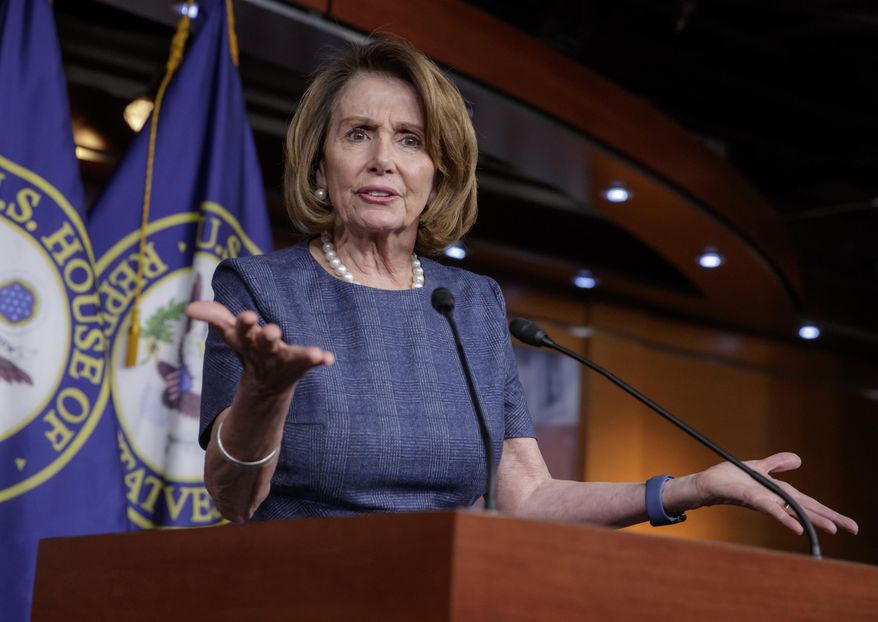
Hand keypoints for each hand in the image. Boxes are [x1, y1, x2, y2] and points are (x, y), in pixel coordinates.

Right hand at [186, 300, 333, 397]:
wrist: (265, 386)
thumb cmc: (249, 349)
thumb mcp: (231, 333)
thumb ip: (214, 316)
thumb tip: (189, 309)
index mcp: (247, 340)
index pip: (242, 331)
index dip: (244, 324)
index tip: (248, 316)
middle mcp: (265, 351)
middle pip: (265, 344)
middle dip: (267, 337)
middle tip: (272, 331)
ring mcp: (283, 360)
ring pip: (291, 357)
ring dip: (302, 354)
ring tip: (316, 353)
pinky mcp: (300, 365)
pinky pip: (310, 363)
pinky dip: (319, 361)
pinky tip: (329, 358)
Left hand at [691, 452, 857, 535]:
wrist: (708, 482)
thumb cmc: (730, 478)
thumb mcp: (758, 467)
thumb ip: (777, 464)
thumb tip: (799, 459)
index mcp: (780, 492)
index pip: (809, 502)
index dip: (829, 512)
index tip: (850, 524)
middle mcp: (775, 499)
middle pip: (806, 508)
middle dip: (830, 518)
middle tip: (853, 528)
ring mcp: (764, 500)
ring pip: (793, 511)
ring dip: (813, 519)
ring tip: (833, 529)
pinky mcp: (750, 498)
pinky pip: (771, 509)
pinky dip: (785, 518)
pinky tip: (799, 528)